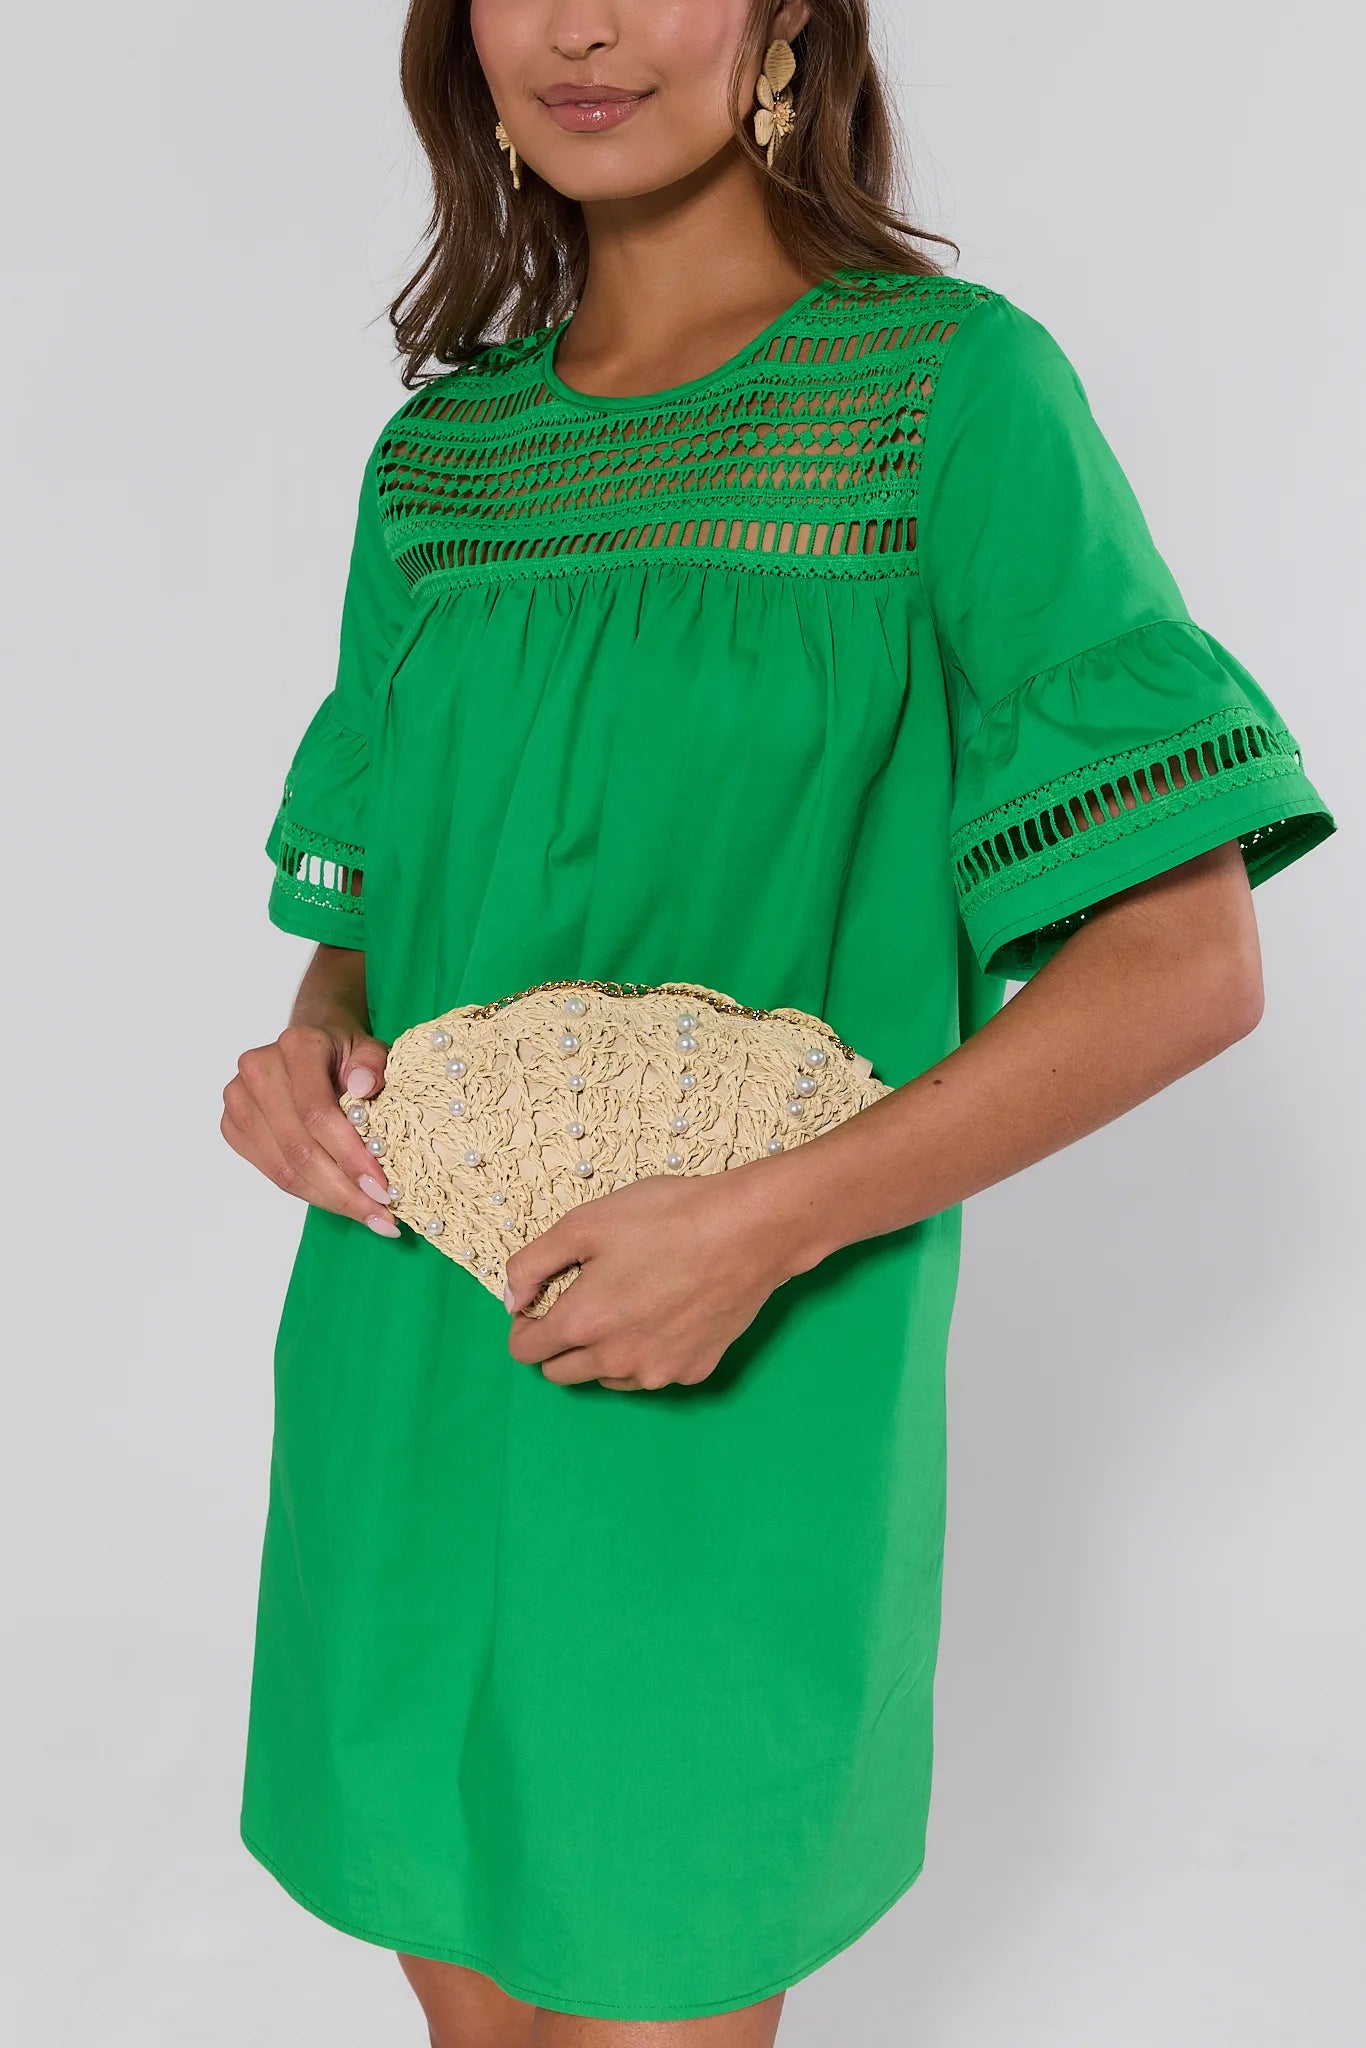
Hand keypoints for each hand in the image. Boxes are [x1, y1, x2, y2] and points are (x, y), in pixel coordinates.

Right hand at [220, 1005, 401, 1235]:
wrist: (313, 1047)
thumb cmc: (347, 1055)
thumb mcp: (372, 1051)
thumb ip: (374, 1064)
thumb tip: (364, 1087)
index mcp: (296, 1046)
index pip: (317, 1112)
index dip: (349, 1155)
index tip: (382, 1188)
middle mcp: (259, 1070)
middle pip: (299, 1148)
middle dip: (344, 1189)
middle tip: (382, 1214)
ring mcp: (239, 1099)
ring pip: (283, 1169)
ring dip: (329, 1199)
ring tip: (368, 1215)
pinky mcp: (233, 1126)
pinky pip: (273, 1173)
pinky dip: (310, 1193)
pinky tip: (341, 1202)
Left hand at [502, 1165, 801, 1390]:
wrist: (750, 1230)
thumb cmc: (668, 1217)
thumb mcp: (585, 1223)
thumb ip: (532, 1263)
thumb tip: (511, 1297)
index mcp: (583, 1323)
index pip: (526, 1351)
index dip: (525, 1323)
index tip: (540, 1301)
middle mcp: (617, 1360)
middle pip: (561, 1373)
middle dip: (559, 1343)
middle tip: (582, 1301)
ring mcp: (658, 1371)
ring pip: (608, 1377)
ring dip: (603, 1352)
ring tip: (629, 1303)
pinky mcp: (695, 1370)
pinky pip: (653, 1372)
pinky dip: (648, 1351)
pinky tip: (667, 1312)